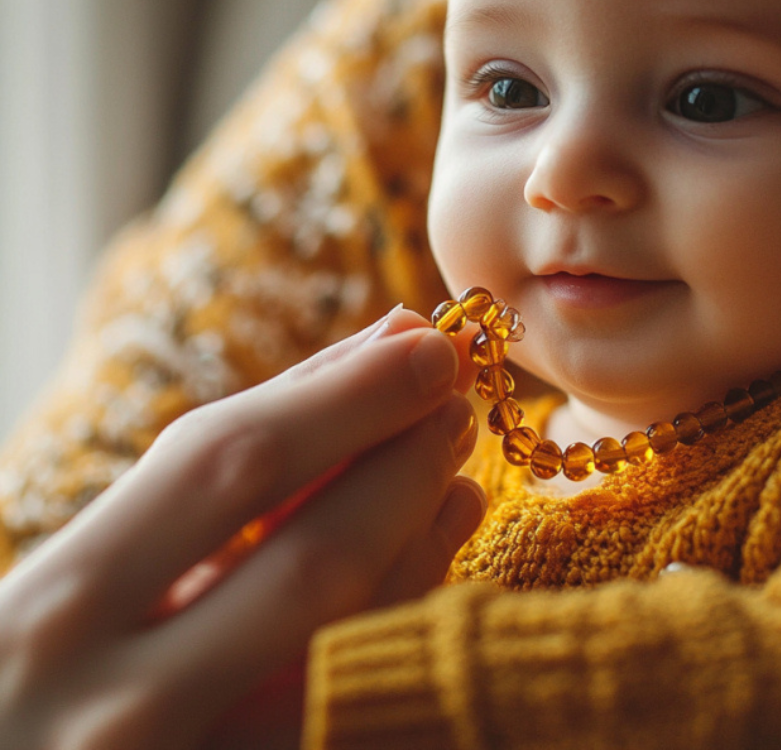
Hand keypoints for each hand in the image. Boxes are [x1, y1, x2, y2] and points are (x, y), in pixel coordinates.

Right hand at [0, 307, 484, 749]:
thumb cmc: (49, 659)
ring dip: (428, 541)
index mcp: (64, 608)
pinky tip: (429, 562)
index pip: (235, 465)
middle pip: (319, 561)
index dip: (352, 396)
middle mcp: (125, 709)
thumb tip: (377, 346)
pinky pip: (361, 712)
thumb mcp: (97, 558)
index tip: (428, 343)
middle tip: (458, 403)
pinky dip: (408, 622)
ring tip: (455, 474)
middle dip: (407, 466)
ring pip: (357, 648)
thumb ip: (223, 457)